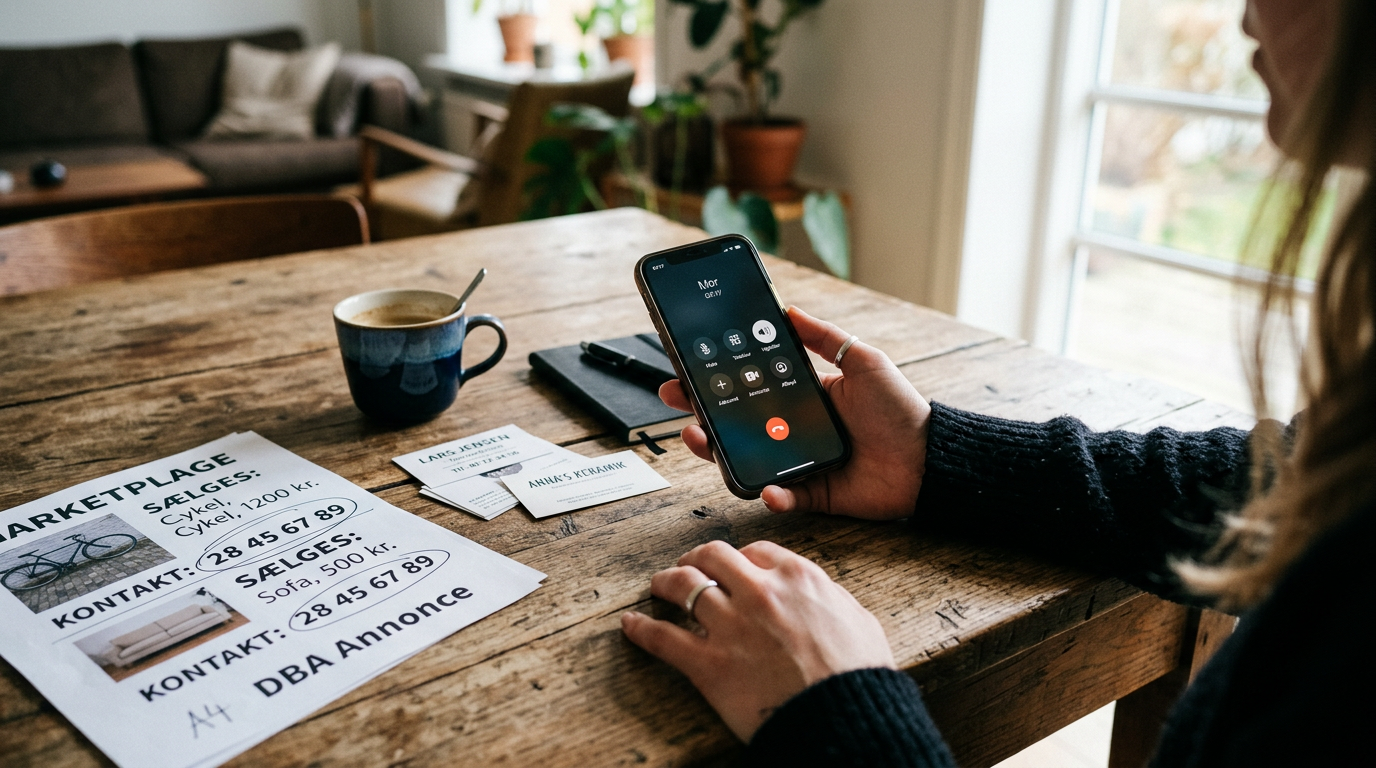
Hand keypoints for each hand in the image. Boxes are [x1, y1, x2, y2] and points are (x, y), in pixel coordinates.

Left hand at [621, 540, 894, 741]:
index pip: (755, 551)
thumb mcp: (858, 622)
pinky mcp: (708, 664)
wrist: (845, 719)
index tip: (733, 568)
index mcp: (798, 578)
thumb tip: (822, 598)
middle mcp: (759, 592)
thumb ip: (831, 600)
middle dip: (696, 558)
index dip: (739, 559)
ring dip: (664, 583)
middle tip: (688, 566)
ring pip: (682, 585)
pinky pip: (662, 638)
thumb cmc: (858, 678)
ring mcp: (730, 625)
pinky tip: (630, 626)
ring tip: (657, 587)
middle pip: (712, 556)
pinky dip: (640, 629)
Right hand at [660, 306, 930, 518]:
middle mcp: (792, 429)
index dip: (715, 377)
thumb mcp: (862, 360)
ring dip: (717, 452)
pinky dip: (771, 495)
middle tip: (676, 399)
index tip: (686, 365)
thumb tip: (789, 308)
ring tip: (699, 437)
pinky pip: (781, 496)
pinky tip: (766, 487)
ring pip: (745, 459)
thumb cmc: (901, 409)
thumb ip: (825, 337)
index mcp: (802, 396)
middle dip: (698, 411)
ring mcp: (797, 462)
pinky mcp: (810, 493)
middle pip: (734, 422)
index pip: (748, 385)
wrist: (928, 459)